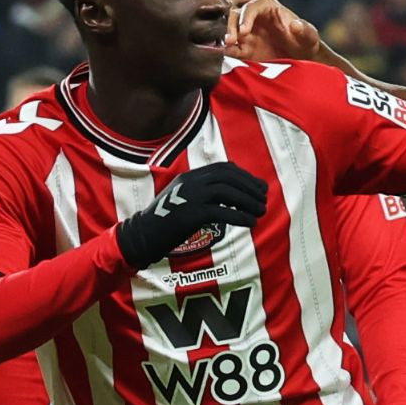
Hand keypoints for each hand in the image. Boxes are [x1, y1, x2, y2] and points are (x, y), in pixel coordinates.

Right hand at [116, 161, 266, 267]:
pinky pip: (222, 212)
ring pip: (228, 192)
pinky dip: (240, 216)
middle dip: (251, 187)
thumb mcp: (182, 199)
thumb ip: (202, 193)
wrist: (142, 236)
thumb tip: (230, 197)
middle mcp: (191, 182)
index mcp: (190, 176)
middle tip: (264, 200)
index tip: (258, 188)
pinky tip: (250, 223)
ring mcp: (190, 197)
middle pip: (229, 177)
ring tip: (261, 212)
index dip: (245, 176)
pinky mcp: (191, 214)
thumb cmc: (165, 222)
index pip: (224, 168)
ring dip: (249, 201)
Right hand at [224, 0, 322, 61]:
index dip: (246, 17)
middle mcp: (253, 17)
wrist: (301, 59)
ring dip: (225, 39)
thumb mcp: (309, 36)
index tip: (244, 31)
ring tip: (227, 49)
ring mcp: (246, 33)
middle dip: (231, 27)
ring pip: (228, 30)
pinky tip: (225, 57)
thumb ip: (304, 30)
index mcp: (267, 6)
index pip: (253, 6)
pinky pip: (231, 48)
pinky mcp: (243, 48)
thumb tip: (295, 25)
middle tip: (231, 41)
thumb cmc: (305, 42)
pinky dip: (226, 52)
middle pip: (235, 16)